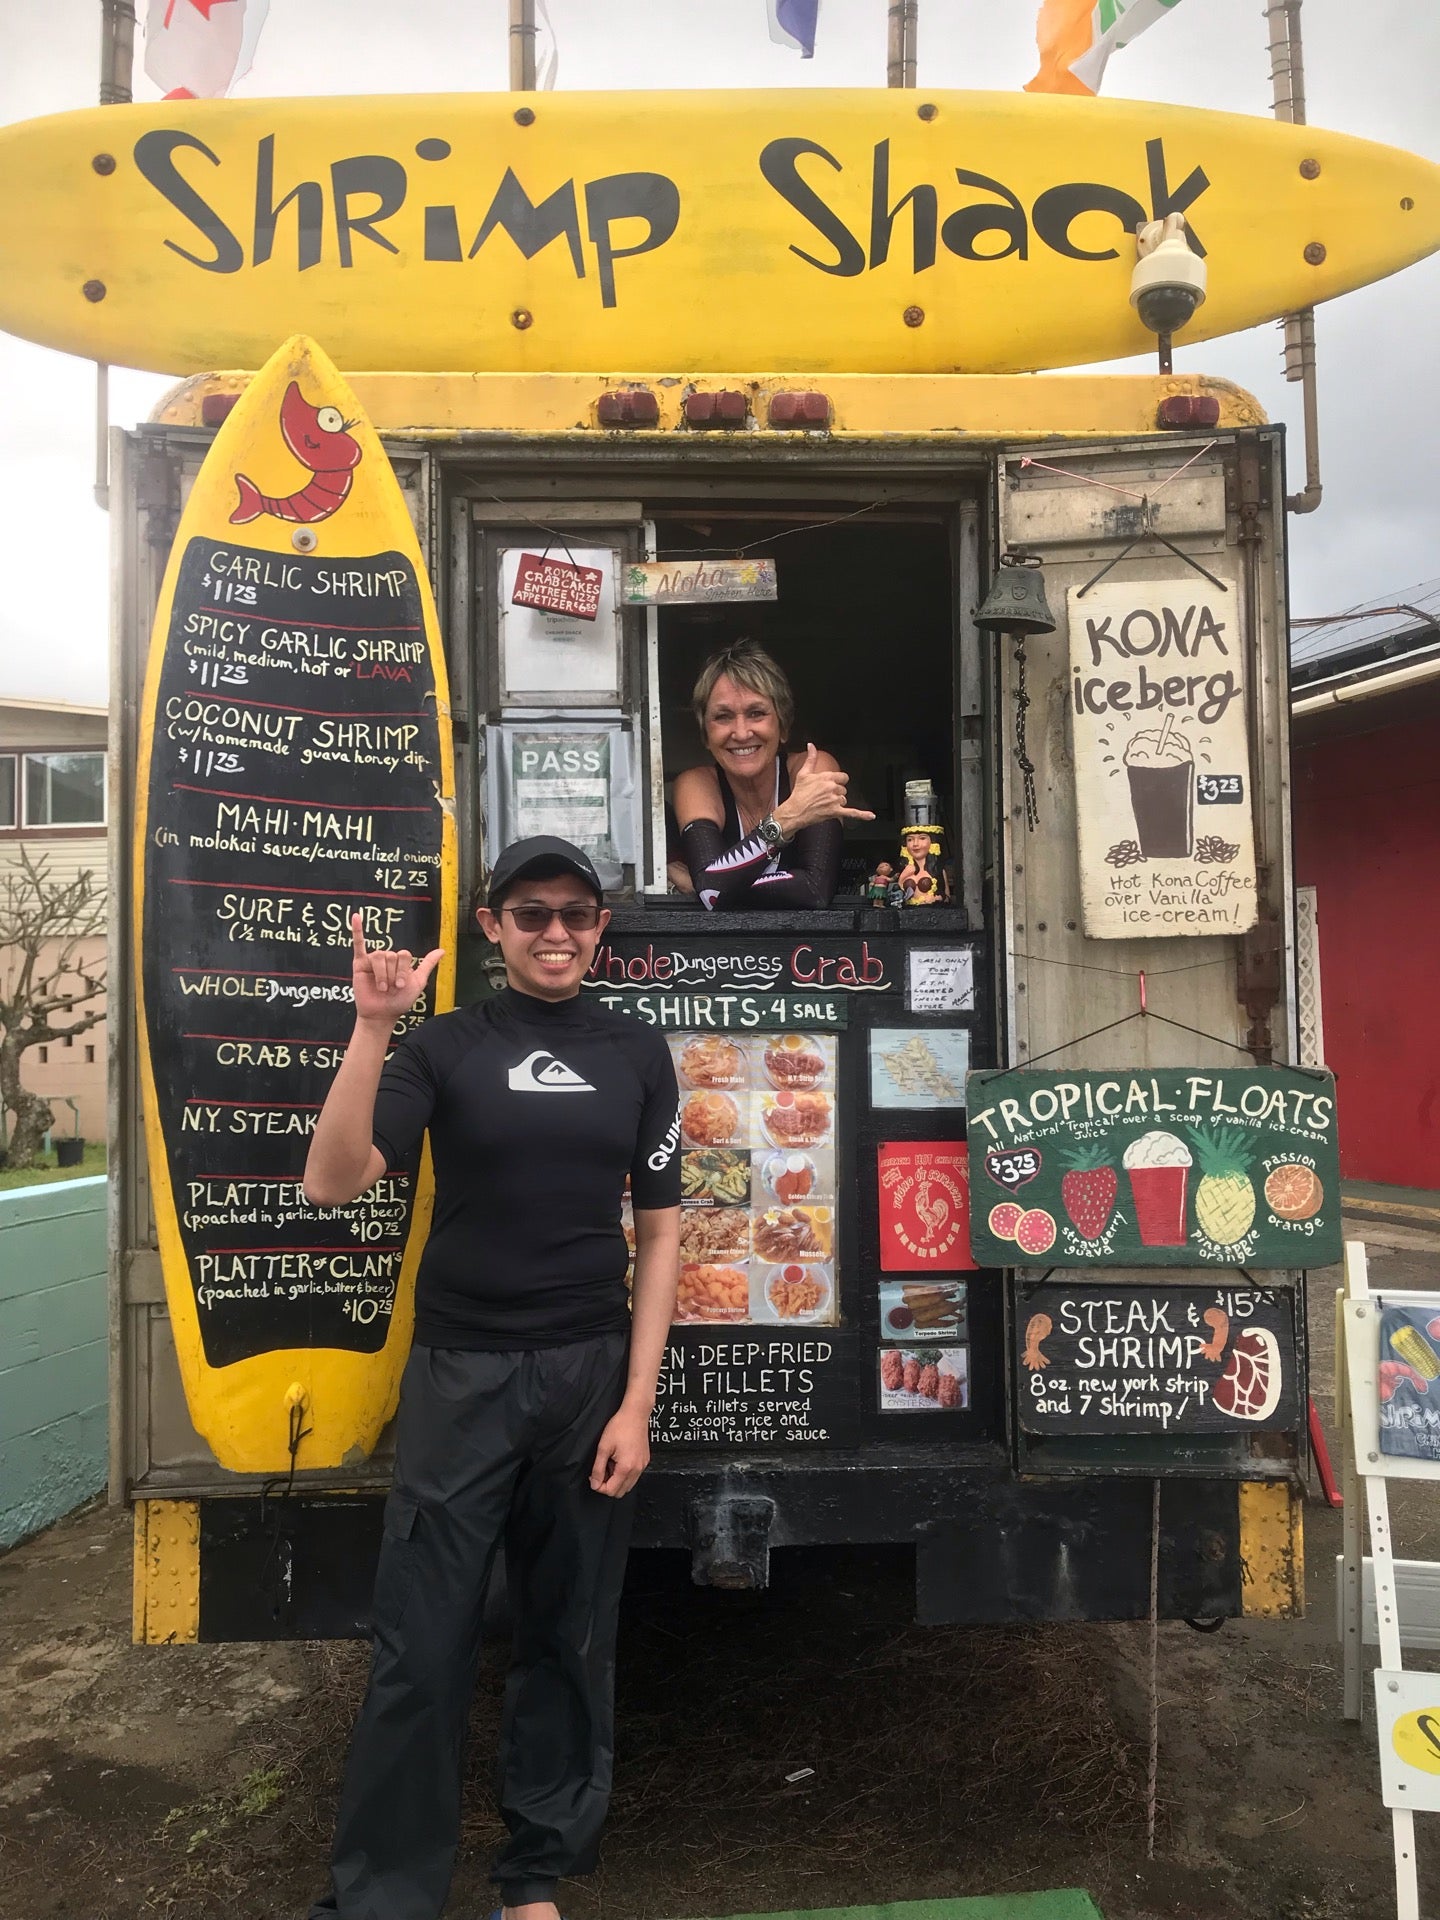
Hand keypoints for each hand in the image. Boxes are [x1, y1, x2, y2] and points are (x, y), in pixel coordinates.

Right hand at [350, 912, 442, 1027]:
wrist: (382, 1014)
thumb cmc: (399, 1001)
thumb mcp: (418, 982)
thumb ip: (427, 965)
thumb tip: (442, 950)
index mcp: (401, 961)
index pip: (404, 954)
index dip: (403, 971)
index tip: (401, 986)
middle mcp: (387, 958)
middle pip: (392, 955)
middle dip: (393, 974)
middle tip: (390, 988)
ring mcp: (373, 960)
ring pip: (380, 956)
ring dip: (382, 975)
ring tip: (381, 987)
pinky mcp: (360, 964)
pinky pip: (358, 944)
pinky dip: (357, 930)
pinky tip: (357, 917)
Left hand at [589, 1402, 650, 1497]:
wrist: (635, 1414)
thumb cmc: (620, 1426)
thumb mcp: (603, 1447)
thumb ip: (598, 1469)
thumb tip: (595, 1484)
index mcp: (626, 1468)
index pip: (611, 1491)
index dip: (599, 1486)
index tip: (594, 1477)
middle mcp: (637, 1470)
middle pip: (620, 1492)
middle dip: (608, 1485)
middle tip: (601, 1470)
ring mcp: (642, 1466)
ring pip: (628, 1485)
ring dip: (616, 1480)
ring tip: (610, 1464)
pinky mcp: (644, 1461)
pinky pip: (634, 1476)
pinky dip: (624, 1474)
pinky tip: (618, 1460)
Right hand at [774, 742, 875, 835]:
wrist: (794, 811)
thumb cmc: (798, 794)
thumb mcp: (803, 773)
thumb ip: (811, 758)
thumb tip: (811, 745)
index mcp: (826, 777)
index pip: (843, 777)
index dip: (837, 782)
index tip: (832, 785)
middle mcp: (832, 787)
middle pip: (843, 789)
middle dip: (836, 793)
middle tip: (823, 797)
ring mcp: (834, 800)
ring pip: (844, 800)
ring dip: (837, 803)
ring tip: (824, 805)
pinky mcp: (835, 811)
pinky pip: (852, 813)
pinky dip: (862, 815)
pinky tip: (871, 816)